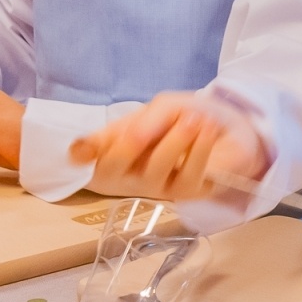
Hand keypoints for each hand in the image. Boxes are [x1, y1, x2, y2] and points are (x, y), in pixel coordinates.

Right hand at [70, 92, 269, 200]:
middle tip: (148, 124)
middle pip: (110, 170)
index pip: (84, 157)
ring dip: (174, 141)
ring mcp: (155, 187)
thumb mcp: (161, 108)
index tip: (80, 150)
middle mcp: (126, 175)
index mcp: (111, 151)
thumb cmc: (179, 119)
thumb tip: (135, 136)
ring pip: (152, 172)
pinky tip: (206, 130)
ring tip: (192, 119)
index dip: (80, 154)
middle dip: (128, 145)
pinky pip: (187, 176)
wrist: (222, 124)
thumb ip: (146, 121)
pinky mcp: (185, 193)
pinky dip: (198, 150)